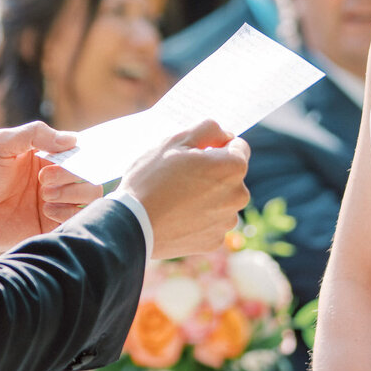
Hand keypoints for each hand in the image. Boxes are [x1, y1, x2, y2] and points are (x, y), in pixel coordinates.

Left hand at [0, 123, 102, 253]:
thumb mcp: (0, 143)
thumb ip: (35, 134)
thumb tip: (72, 139)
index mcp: (44, 157)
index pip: (77, 153)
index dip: (79, 155)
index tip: (66, 158)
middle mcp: (53, 179)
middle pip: (88, 176)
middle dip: (72, 176)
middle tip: (44, 180)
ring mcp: (52, 203)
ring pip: (89, 197)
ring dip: (72, 194)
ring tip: (45, 196)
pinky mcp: (48, 227)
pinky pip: (76, 220)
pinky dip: (68, 213)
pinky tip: (46, 210)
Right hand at [120, 120, 249, 258]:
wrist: (132, 225)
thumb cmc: (152, 178)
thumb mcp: (175, 140)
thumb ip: (208, 129)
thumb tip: (226, 135)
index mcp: (234, 167)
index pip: (238, 147)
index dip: (216, 146)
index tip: (195, 154)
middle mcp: (238, 195)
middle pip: (230, 175)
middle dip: (213, 172)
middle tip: (181, 176)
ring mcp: (226, 221)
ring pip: (221, 200)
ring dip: (207, 196)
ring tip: (176, 198)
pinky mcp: (214, 241)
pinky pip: (211, 222)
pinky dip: (199, 218)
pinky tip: (177, 216)